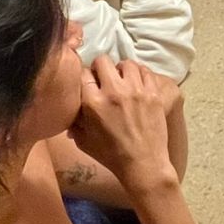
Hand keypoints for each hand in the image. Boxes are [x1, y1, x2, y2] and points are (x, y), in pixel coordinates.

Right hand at [69, 56, 181, 193]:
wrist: (143, 163)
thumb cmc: (110, 155)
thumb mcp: (83, 140)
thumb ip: (74, 121)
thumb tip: (69, 108)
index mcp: (93, 102)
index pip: (83, 73)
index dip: (85, 77)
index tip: (89, 84)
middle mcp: (114, 91)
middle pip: (103, 61)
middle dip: (101, 68)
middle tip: (104, 79)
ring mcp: (136, 90)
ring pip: (126, 63)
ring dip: (121, 70)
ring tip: (122, 81)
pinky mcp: (153, 93)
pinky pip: (145, 71)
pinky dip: (139, 74)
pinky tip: (137, 84)